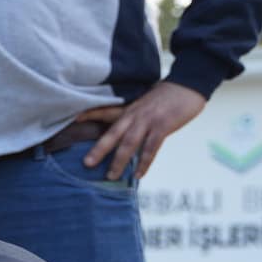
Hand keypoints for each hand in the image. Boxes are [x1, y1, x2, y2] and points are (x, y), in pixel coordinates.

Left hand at [79, 81, 205, 180]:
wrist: (189, 85)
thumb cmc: (167, 96)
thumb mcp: (145, 103)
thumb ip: (133, 116)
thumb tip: (123, 131)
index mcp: (129, 108)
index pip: (105, 111)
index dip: (89, 114)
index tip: (72, 120)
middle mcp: (135, 114)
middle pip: (113, 133)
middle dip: (99, 149)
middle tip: (86, 164)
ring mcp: (148, 120)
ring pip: (129, 143)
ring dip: (119, 161)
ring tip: (111, 176)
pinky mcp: (163, 126)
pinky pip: (151, 148)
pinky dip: (144, 162)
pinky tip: (138, 174)